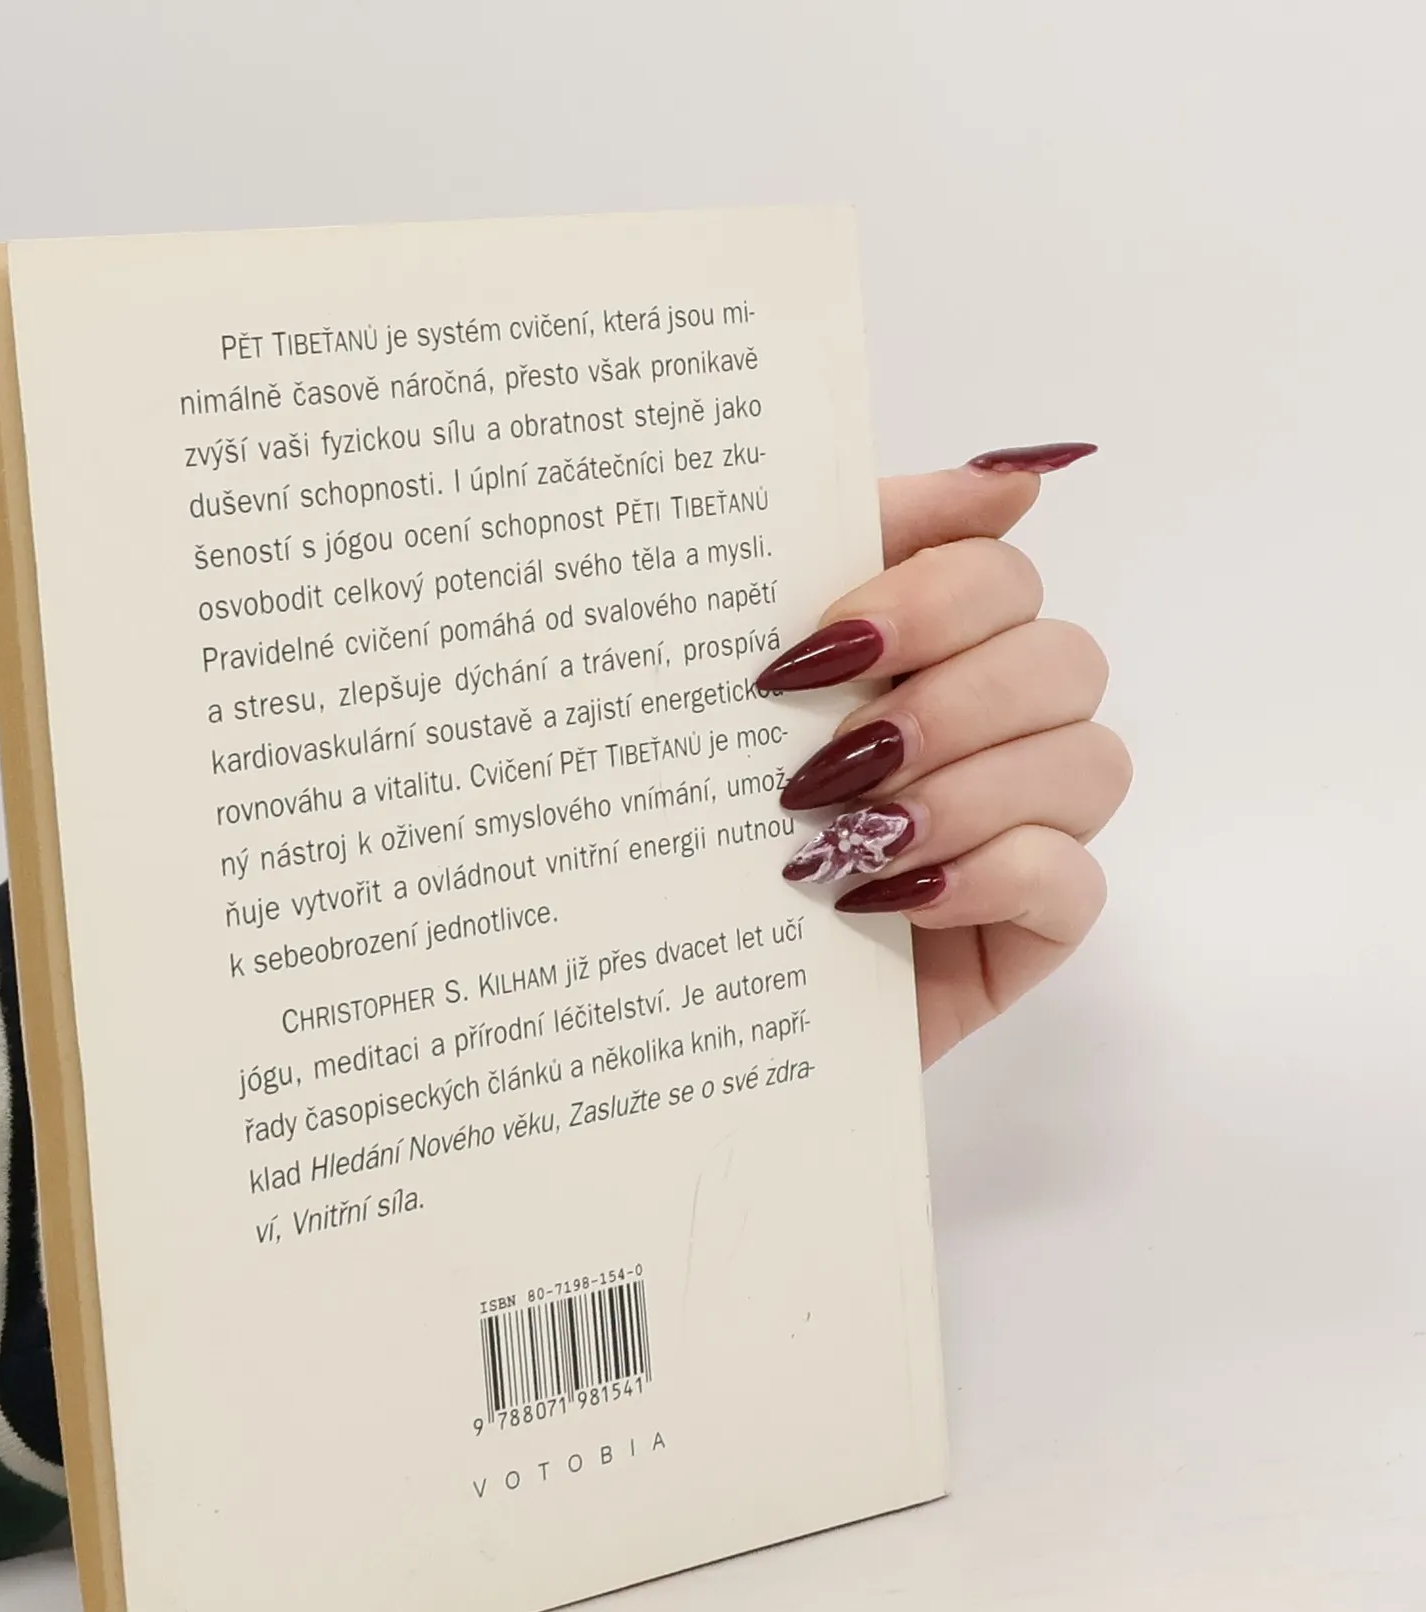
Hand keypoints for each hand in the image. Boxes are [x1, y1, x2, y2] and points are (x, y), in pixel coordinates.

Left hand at [754, 444, 1130, 1067]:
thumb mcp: (728, 688)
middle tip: (825, 762)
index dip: (931, 586)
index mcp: (928, 648)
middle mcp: (995, 722)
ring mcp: (1027, 824)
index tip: (828, 639)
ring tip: (849, 840)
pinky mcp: (1034, 924)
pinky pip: (1074, 880)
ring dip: (961, 792)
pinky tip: (886, 899)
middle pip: (1058, 653)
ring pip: (1088, 758)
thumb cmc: (695, 828)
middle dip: (943, 701)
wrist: (669, 991)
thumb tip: (1003, 473)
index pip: (996, 563)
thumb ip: (830, 558)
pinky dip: (983, 875)